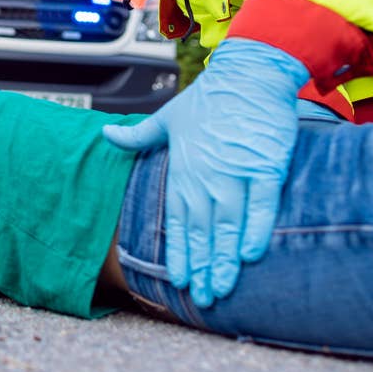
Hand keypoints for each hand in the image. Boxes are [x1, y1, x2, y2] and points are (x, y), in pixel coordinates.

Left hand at [102, 39, 307, 306]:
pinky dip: (256, 230)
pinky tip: (250, 255)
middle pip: (201, 231)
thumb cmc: (210, 98)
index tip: (178, 280)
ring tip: (222, 288)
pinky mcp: (266, 167)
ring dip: (224, 259)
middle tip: (203, 297)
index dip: (178, 252)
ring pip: (228, 225)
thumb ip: (138, 136)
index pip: (177, 221)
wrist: (249, 74)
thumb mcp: (167, 117)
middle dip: (201, 266)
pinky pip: (261, 206)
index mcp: (184, 170)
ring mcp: (237, 173)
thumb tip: (106, 135)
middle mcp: (207, 177)